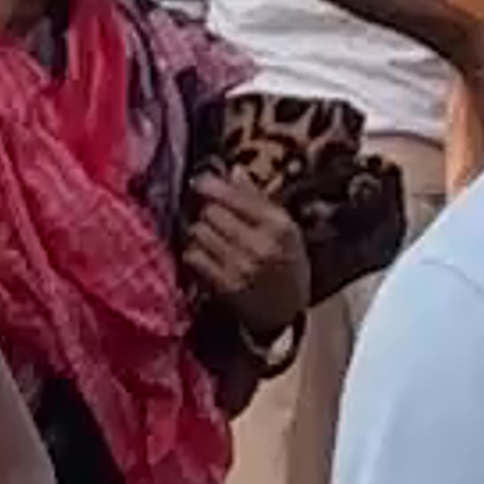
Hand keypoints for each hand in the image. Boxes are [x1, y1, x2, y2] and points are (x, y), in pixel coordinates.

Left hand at [180, 169, 310, 341]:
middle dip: (208, 209)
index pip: (235, 196)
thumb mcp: (285, 228)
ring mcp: (241, 267)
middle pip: (212, 212)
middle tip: (211, 214)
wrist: (288, 312)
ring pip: (200, 232)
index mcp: (278, 225)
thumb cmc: (287, 263)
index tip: (200, 181)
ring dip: (200, 230)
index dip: (212, 185)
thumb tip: (234, 170)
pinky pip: (194, 257)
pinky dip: (195, 251)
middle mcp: (260, 245)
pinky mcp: (225, 286)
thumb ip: (258, 198)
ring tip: (209, 233)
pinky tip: (205, 253)